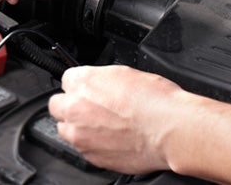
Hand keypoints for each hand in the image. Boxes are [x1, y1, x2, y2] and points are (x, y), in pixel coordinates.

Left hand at [49, 65, 230, 184]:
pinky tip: (112, 139)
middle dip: (72, 106)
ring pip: (66, 129)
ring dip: (79, 127)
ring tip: (104, 126)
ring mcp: (80, 135)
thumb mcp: (125, 74)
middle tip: (93, 108)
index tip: (90, 91)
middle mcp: (75, 109)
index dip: (81, 86)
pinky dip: (93, 144)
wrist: (172, 130)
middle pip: (58, 106)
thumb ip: (99, 78)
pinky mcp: (90, 156)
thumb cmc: (157, 101)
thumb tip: (95, 83)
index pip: (66, 80)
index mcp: (82, 83)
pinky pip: (83, 148)